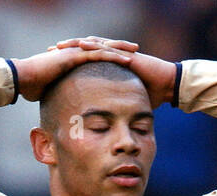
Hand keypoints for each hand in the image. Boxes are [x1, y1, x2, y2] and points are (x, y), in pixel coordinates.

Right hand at [14, 39, 135, 102]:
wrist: (21, 79)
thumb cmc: (32, 87)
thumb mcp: (51, 92)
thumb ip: (60, 95)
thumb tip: (62, 108)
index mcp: (71, 59)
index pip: (94, 56)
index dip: (109, 57)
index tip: (122, 61)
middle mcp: (75, 52)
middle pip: (102, 48)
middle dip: (119, 49)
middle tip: (135, 51)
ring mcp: (75, 52)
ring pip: (103, 48)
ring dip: (120, 49)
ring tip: (135, 51)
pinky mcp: (74, 55)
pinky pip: (97, 54)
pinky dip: (113, 56)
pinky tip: (126, 59)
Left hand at [48, 38, 176, 107]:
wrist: (167, 86)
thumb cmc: (150, 96)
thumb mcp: (125, 105)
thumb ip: (114, 112)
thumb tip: (104, 130)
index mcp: (108, 68)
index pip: (85, 62)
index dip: (69, 63)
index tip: (53, 66)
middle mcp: (111, 57)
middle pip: (84, 50)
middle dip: (67, 50)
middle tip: (49, 51)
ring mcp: (118, 53)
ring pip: (92, 44)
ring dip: (75, 44)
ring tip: (60, 45)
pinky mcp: (125, 53)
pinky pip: (106, 47)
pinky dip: (94, 45)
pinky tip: (81, 45)